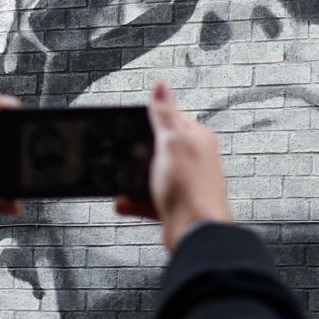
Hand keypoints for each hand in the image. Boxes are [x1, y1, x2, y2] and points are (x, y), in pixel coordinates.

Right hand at [113, 80, 232, 251]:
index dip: (151, 120)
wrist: (196, 233)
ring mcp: (186, 183)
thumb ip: (163, 114)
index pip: (173, 118)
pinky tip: (124, 202)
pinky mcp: (176, 205)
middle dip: (138, 153)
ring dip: (133, 179)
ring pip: (153, 175)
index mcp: (198, 138)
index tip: (132, 122)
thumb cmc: (190, 188)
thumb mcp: (171, 142)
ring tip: (120, 182)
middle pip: (160, 148)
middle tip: (124, 154)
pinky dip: (135, 201)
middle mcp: (195, 159)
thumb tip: (161, 85)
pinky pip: (150, 199)